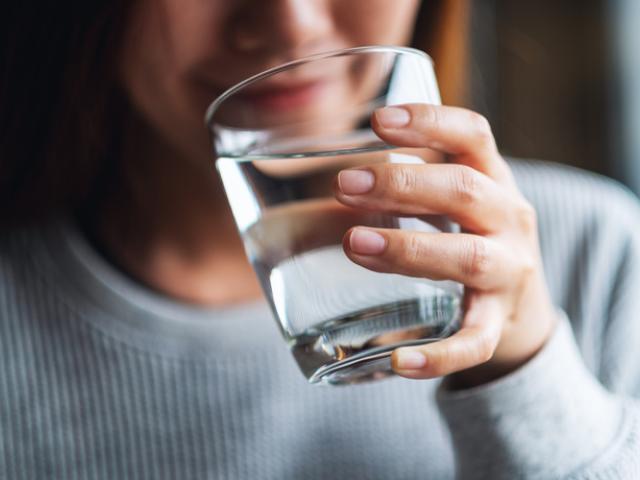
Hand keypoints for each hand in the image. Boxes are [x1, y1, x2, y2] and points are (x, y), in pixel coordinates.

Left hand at [333, 104, 558, 387]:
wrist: (522, 311)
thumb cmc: (473, 240)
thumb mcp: (456, 202)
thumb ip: (409, 181)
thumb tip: (325, 166)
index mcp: (494, 181)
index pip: (473, 136)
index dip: (430, 122)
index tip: (379, 120)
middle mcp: (509, 220)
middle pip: (465, 191)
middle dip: (403, 185)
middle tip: (344, 185)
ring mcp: (509, 273)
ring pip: (467, 258)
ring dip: (409, 249)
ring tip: (353, 243)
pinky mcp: (498, 324)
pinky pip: (474, 342)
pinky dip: (439, 355)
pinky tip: (398, 361)